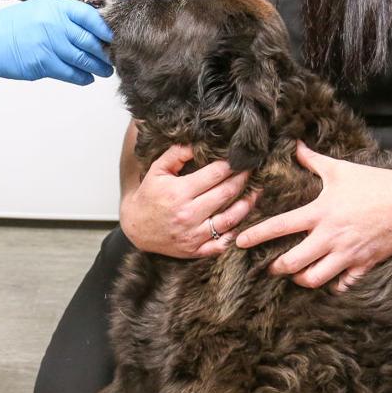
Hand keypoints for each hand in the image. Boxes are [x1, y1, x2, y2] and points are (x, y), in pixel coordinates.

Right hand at [0, 0, 113, 84]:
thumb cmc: (14, 25)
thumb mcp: (40, 8)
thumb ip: (64, 14)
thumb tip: (91, 25)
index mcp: (55, 7)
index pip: (89, 16)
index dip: (104, 28)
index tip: (112, 36)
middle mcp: (54, 25)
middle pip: (89, 40)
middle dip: (104, 52)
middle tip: (112, 57)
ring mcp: (49, 45)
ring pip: (83, 59)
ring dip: (97, 67)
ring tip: (104, 70)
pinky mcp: (43, 64)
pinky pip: (70, 73)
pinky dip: (82, 77)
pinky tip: (87, 78)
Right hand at [121, 144, 255, 257]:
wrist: (135, 228)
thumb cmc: (148, 196)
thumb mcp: (157, 170)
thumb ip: (176, 154)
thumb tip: (197, 142)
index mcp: (179, 192)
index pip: (214, 174)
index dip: (231, 165)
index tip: (240, 158)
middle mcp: (188, 214)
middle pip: (226, 194)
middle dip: (242, 179)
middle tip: (252, 171)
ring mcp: (193, 235)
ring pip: (230, 219)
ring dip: (247, 205)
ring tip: (255, 193)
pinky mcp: (196, 250)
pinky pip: (222, 243)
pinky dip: (236, 233)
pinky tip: (243, 220)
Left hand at [233, 141, 391, 291]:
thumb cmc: (373, 183)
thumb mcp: (340, 169)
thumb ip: (313, 160)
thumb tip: (294, 145)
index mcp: (320, 212)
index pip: (280, 226)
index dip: (256, 236)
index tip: (240, 242)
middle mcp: (331, 237)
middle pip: (293, 263)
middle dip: (276, 268)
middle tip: (269, 266)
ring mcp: (348, 254)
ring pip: (315, 280)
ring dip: (301, 279)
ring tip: (295, 275)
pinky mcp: (364, 265)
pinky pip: (342, 285)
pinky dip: (332, 285)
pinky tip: (327, 280)